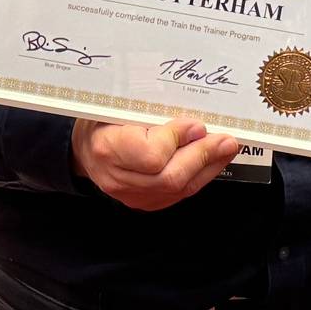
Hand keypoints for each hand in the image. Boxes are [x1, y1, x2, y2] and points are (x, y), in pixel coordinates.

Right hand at [72, 116, 238, 210]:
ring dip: (208, 167)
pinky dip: (200, 176)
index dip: (178, 140)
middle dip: (203, 157)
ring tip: (226, 148)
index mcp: (107, 148)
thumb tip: (195, 128)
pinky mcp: (146, 203)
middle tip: (226, 140)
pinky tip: (211, 160)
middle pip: (170, 177)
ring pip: (179, 189)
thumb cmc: (103, 122)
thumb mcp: (119, 106)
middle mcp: (118, 178)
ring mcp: (132, 196)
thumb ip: (153, 114)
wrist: (85, 150)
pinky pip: (179, 194)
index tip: (196, 125)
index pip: (151, 155)